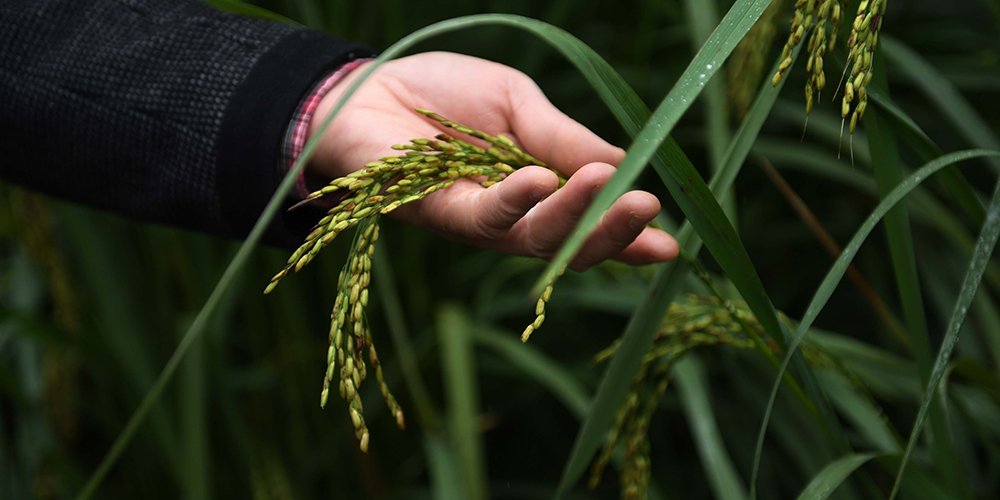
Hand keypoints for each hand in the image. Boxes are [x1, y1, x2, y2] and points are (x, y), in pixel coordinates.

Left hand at [307, 52, 677, 270]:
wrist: (367, 87)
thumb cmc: (442, 95)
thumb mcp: (517, 103)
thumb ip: (562, 138)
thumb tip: (621, 165)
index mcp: (536, 189)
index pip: (587, 221)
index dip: (626, 235)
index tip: (668, 240)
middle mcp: (509, 216)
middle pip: (567, 241)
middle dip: (611, 231)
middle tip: (650, 213)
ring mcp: (474, 220)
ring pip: (532, 236)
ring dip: (573, 217)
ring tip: (610, 189)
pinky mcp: (436, 211)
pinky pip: (482, 215)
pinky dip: (514, 199)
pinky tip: (538, 180)